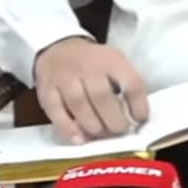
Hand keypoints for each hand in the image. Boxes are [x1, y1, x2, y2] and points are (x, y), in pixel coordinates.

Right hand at [33, 37, 149, 143]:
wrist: (59, 48)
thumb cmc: (95, 63)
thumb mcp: (116, 64)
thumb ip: (126, 85)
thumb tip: (136, 117)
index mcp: (113, 61)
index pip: (131, 83)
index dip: (138, 105)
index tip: (140, 120)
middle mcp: (88, 68)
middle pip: (102, 96)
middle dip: (114, 119)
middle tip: (120, 131)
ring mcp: (65, 78)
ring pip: (79, 105)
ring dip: (93, 126)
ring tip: (102, 136)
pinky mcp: (46, 91)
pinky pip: (56, 112)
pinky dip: (68, 128)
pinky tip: (79, 140)